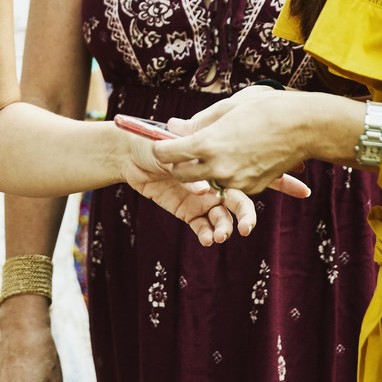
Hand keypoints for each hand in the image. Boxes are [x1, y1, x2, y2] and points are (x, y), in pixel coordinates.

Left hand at [117, 134, 250, 246]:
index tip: (252, 200)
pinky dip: (205, 234)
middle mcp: (214, 183)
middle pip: (237, 203)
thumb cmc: (155, 142)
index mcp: (216, 163)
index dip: (252, 187)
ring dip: (223, 228)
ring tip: (219, 236)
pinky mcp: (187, 211)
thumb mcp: (172, 149)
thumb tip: (204, 190)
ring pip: (220, 218)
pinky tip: (207, 239)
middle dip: (246, 217)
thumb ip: (189, 168)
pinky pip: (201, 225)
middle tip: (246, 228)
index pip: (239, 177)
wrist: (130, 153)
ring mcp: (201, 199)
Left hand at [152, 85, 319, 197]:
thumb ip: (197, 121)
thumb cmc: (266, 109)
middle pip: (181, 174)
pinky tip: (237, 159)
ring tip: (214, 153)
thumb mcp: (226, 108)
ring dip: (203, 172)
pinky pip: (229, 186)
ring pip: (205, 182)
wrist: (305, 126)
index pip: (167, 153)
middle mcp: (218, 167)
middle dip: (178, 164)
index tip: (163, 142)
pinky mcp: (252, 189)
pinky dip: (227, 176)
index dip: (162, 146)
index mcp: (207, 143)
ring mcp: (236, 181)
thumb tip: (173, 126)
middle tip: (185, 151)